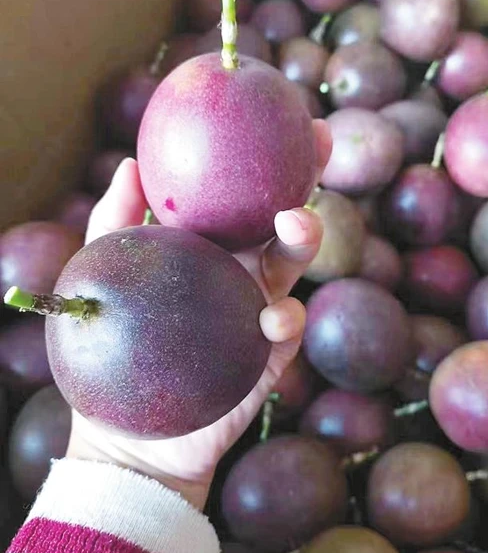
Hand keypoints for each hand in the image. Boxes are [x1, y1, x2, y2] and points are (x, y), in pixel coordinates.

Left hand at [67, 120, 330, 509]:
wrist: (127, 431)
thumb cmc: (116, 346)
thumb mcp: (105, 274)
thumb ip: (116, 221)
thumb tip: (132, 163)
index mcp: (208, 247)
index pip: (244, 195)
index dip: (272, 159)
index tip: (293, 121)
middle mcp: (239, 272)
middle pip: (281, 218)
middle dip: (306, 180)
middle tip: (317, 146)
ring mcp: (256, 311)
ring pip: (292, 265)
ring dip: (303, 239)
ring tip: (297, 223)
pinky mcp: (267, 355)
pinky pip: (287, 328)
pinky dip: (285, 318)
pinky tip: (270, 316)